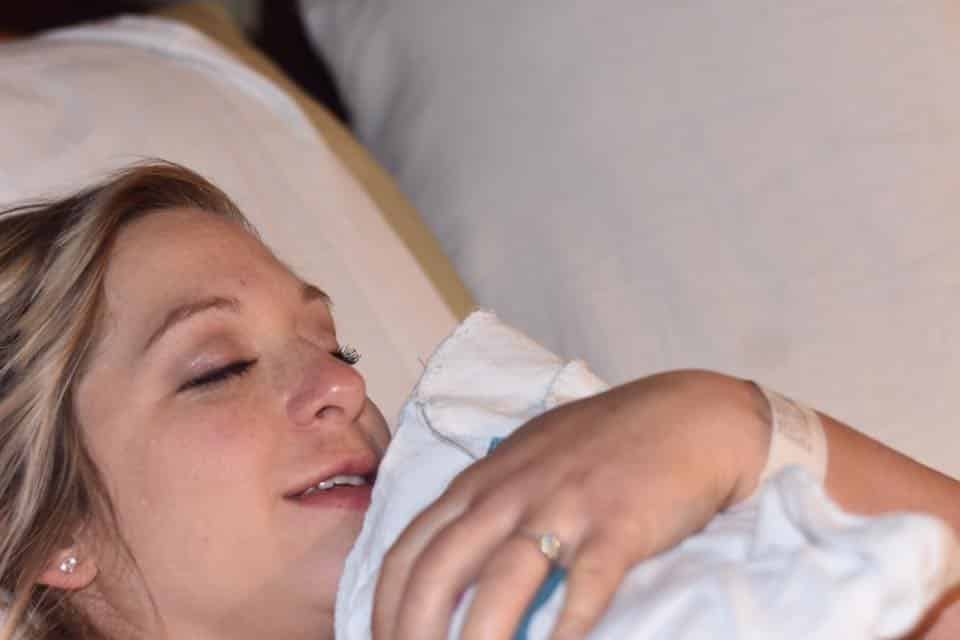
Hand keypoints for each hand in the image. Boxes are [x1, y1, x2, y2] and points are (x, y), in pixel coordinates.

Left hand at [372, 370, 769, 639]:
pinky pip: (584, 589)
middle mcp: (510, 494)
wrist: (686, 416)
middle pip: (439, 572)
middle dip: (412, 634)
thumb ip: (486, 501)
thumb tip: (450, 558)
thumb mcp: (527, 459)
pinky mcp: (617, 528)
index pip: (409, 550)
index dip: (385, 607)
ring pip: (501, 585)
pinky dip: (563, 632)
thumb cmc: (602, 442)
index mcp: (482, 481)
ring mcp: (563, 508)